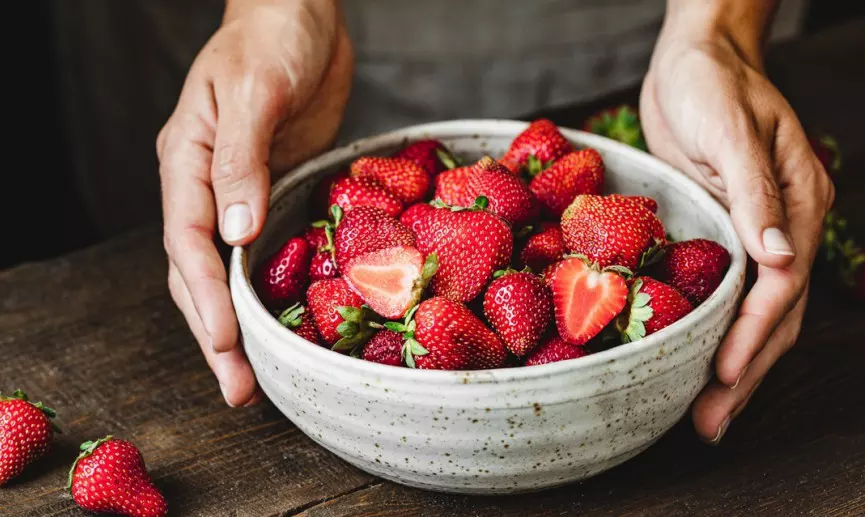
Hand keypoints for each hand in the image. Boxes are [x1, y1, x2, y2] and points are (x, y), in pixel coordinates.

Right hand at [156, 0, 353, 405]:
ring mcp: (239, 192)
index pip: (186, 241)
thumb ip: (242, 161)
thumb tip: (235, 233)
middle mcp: (206, 184)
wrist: (302, 14)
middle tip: (239, 389)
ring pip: (228, 270)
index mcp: (186, 161)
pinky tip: (286, 321)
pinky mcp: (275, 191)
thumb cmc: (272, 38)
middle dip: (217, 333)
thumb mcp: (256, 92)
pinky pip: (266, 250)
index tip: (227, 343)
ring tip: (257, 377)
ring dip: (240, 324)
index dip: (204, 297)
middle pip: (199, 272)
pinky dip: (270, 290)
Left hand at [640, 4, 833, 442]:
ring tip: (707, 414)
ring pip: (757, 314)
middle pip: (776, 315)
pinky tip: (697, 361)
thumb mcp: (730, 129)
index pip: (781, 285)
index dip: (753, 334)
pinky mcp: (725, 232)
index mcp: (798, 202)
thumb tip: (778, 259)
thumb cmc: (710, 84)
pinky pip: (729, 294)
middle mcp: (784, 226)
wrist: (694, 61)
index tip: (724, 373)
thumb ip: (755, 191)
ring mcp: (757, 233)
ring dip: (735, 365)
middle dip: (746, 371)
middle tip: (710, 423)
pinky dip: (717, 332)